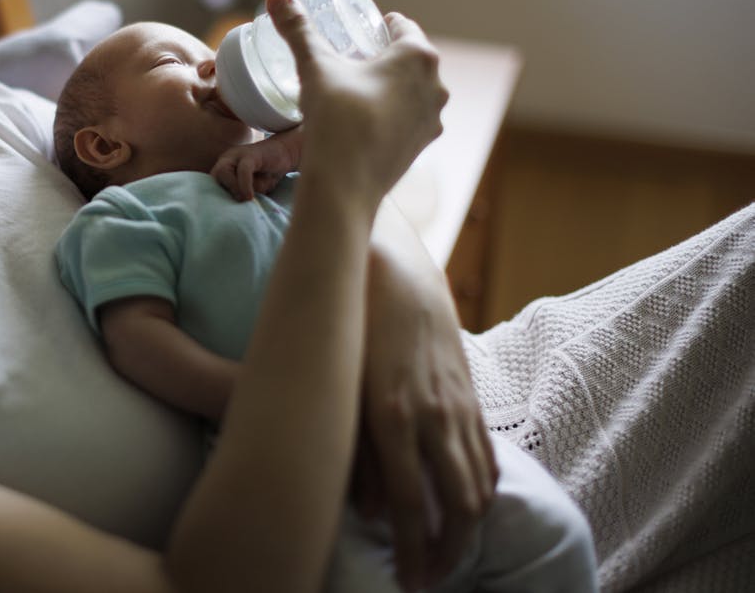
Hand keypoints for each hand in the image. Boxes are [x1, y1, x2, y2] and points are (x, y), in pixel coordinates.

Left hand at [210, 129, 301, 200]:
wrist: (286, 153)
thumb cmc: (267, 174)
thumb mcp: (253, 189)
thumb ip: (242, 195)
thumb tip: (235, 206)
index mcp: (224, 168)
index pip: (210, 183)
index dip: (215, 198)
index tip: (224, 212)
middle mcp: (227, 160)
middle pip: (213, 177)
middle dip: (221, 193)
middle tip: (237, 203)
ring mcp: (237, 155)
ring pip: (223, 172)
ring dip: (233, 189)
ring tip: (247, 199)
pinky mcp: (251, 154)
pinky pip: (243, 170)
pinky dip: (244, 184)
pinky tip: (250, 195)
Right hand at [266, 0, 446, 204]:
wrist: (345, 183)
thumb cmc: (336, 117)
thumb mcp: (314, 66)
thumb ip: (298, 30)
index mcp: (418, 56)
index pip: (402, 26)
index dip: (379, 26)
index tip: (360, 33)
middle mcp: (436, 85)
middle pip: (410, 59)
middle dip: (385, 57)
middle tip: (353, 61)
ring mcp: (432, 120)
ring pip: (411, 91)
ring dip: (391, 87)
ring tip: (357, 92)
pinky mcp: (422, 147)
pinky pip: (408, 119)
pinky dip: (391, 115)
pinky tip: (365, 121)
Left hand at [354, 216, 497, 590]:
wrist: (390, 266)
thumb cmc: (350, 324)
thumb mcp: (340, 386)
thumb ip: (355, 450)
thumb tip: (368, 510)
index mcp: (389, 416)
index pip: (406, 505)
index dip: (409, 550)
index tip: (408, 581)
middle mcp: (430, 415)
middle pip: (456, 507)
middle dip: (447, 554)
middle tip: (430, 580)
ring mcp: (457, 404)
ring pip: (478, 485)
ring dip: (467, 530)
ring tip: (449, 556)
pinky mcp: (470, 392)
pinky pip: (487, 454)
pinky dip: (483, 490)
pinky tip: (471, 508)